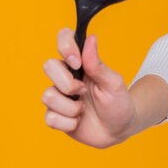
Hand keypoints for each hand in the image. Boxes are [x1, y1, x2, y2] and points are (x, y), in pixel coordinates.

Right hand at [42, 28, 136, 147]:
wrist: (119, 129)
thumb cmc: (119, 103)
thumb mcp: (113, 83)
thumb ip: (97, 64)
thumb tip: (91, 38)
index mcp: (81, 64)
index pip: (64, 40)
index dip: (65, 46)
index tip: (77, 61)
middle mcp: (66, 77)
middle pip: (49, 66)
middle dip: (68, 83)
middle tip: (84, 92)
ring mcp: (59, 96)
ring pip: (48, 95)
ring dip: (71, 107)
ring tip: (84, 109)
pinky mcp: (55, 116)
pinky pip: (50, 118)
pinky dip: (69, 122)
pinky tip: (79, 121)